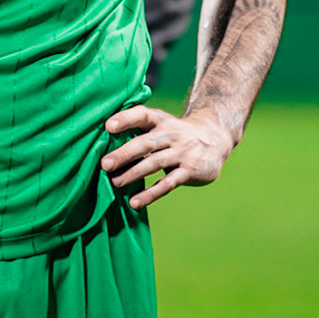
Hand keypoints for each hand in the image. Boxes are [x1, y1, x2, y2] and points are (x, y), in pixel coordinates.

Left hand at [100, 105, 234, 208]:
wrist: (216, 138)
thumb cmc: (176, 134)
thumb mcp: (162, 125)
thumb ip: (138, 132)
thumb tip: (102, 145)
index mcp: (161, 120)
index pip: (143, 115)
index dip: (126, 119)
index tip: (108, 126)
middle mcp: (171, 135)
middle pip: (146, 143)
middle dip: (124, 154)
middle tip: (104, 164)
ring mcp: (181, 153)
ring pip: (155, 163)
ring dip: (134, 173)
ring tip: (115, 183)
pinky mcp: (189, 171)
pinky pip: (168, 184)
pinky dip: (151, 193)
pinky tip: (135, 202)